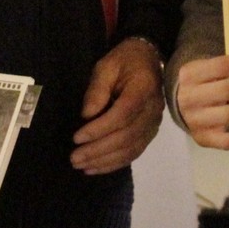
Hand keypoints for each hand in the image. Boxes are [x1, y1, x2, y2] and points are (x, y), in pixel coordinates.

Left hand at [71, 37, 165, 174]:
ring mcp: (154, 123)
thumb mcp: (106, 66)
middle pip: (126, 136)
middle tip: (74, 158)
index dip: (99, 129)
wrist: (148, 59)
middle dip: (98, 150)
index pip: (122, 114)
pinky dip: (115, 163)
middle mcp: (153, 110)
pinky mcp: (150, 132)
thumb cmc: (125, 60)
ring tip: (82, 166)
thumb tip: (87, 115)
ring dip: (105, 161)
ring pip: (131, 148)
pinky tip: (97, 167)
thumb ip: (97, 89)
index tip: (77, 138)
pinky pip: (134, 152)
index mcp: (143, 89)